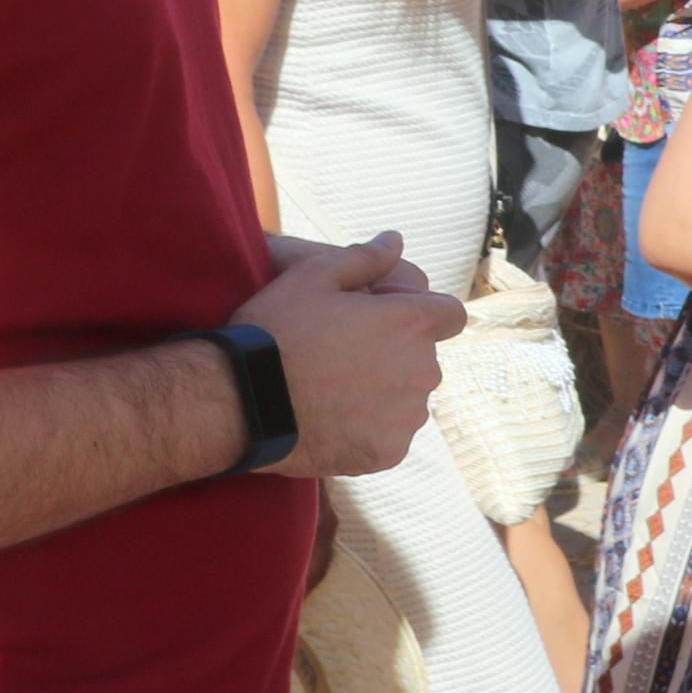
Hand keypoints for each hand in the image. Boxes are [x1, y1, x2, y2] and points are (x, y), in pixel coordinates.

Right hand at [237, 233, 467, 480]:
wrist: (240, 402)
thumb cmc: (275, 331)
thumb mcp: (312, 276)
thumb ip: (364, 258)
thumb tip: (395, 240)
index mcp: (412, 324)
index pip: (451, 314)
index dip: (424, 314)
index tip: (390, 322)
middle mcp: (423, 370)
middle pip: (424, 359)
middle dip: (395, 355)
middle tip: (343, 358)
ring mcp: (408, 415)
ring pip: (408, 400)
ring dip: (383, 395)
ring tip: (331, 391)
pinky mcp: (389, 452)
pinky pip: (389, 436)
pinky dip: (368, 431)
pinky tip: (330, 420)